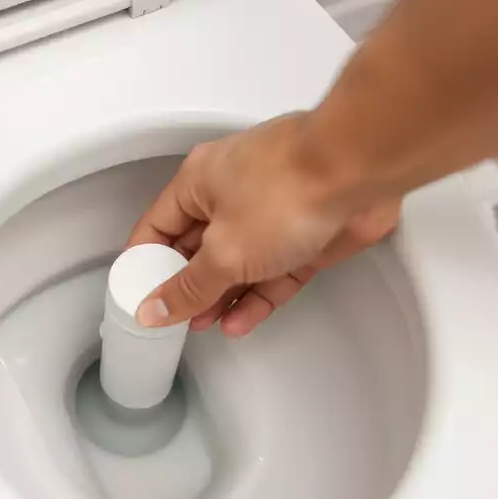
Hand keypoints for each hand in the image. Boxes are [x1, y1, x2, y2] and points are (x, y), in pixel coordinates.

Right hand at [126, 112, 399, 336]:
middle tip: (176, 319)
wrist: (357, 173)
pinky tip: (240, 321)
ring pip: (237, 263)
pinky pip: (272, 272)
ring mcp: (271, 212)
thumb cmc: (287, 186)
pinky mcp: (305, 235)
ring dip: (221, 296)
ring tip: (207, 325)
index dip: (145, 264)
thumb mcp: (222, 252)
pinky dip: (257, 297)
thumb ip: (187, 288)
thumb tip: (153, 309)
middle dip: (187, 285)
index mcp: (198, 183)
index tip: (140, 297)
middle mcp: (231, 193)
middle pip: (197, 247)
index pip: (157, 227)